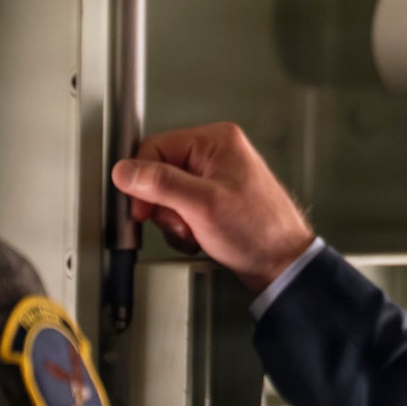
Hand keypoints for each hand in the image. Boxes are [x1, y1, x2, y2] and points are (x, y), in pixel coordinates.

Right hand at [111, 123, 314, 291]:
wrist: (281, 264)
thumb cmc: (259, 231)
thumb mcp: (202, 205)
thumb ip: (161, 185)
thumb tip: (125, 171)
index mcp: (215, 141)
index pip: (154, 147)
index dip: (142, 180)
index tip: (142, 207)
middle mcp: (214, 154)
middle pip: (158, 174)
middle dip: (164, 206)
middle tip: (182, 222)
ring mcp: (213, 178)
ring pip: (166, 196)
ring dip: (174, 221)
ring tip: (196, 231)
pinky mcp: (212, 201)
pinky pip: (179, 210)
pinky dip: (183, 229)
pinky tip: (199, 237)